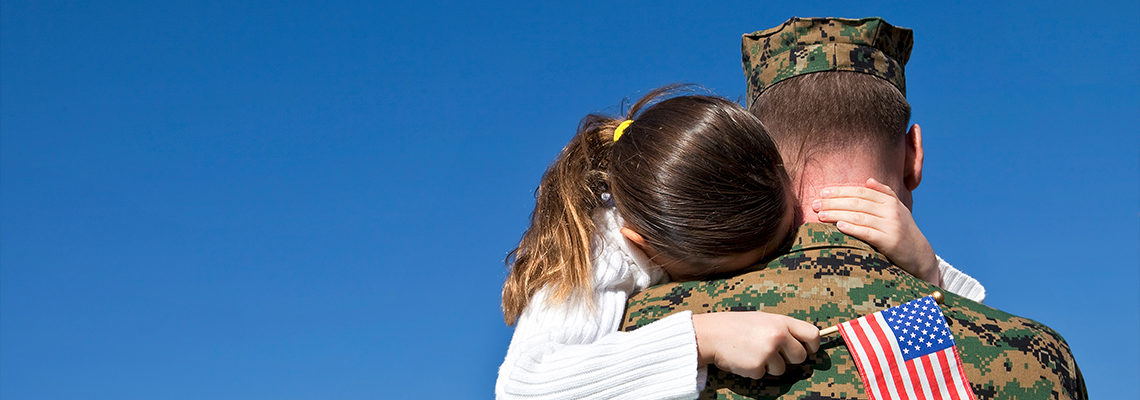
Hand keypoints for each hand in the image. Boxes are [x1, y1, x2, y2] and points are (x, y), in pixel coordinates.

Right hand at [691, 312, 819, 378]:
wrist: (711, 334)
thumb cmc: (737, 326)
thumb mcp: (762, 319)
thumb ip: (783, 328)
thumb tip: (802, 343)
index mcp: (781, 322)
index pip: (813, 334)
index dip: (813, 345)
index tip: (807, 349)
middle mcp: (778, 336)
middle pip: (801, 356)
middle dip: (790, 359)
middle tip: (774, 353)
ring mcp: (768, 352)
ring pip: (782, 369)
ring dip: (769, 365)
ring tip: (753, 352)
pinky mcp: (758, 366)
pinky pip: (764, 375)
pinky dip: (755, 370)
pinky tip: (744, 358)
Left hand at [813, 178, 940, 285]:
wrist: (920, 255)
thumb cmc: (903, 231)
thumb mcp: (897, 209)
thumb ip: (884, 194)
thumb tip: (868, 180)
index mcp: (890, 201)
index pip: (861, 192)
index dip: (841, 191)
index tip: (823, 192)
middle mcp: (891, 210)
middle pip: (857, 203)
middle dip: (833, 202)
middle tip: (815, 204)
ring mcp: (891, 226)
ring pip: (859, 217)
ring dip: (837, 215)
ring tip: (821, 215)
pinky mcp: (891, 242)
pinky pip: (868, 233)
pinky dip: (853, 229)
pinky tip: (839, 226)